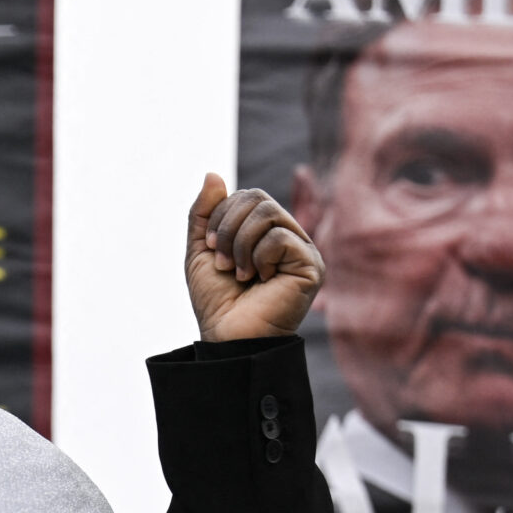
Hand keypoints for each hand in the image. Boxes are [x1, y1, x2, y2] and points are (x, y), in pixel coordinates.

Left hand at [185, 173, 322, 342]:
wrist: (228, 337)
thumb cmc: (217, 301)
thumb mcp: (200, 251)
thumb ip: (204, 213)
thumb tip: (212, 174)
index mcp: (265, 232)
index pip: (246, 196)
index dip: (219, 215)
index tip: (209, 248)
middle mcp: (288, 236)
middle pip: (257, 197)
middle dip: (227, 227)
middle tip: (222, 261)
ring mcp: (302, 249)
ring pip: (268, 213)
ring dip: (240, 243)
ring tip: (239, 273)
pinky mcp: (311, 265)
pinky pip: (280, 236)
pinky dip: (259, 257)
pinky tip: (260, 279)